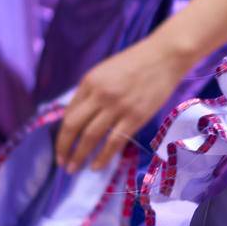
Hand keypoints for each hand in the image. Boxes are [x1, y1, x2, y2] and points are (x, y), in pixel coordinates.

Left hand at [55, 37, 188, 172]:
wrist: (165, 56)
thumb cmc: (136, 61)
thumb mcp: (105, 71)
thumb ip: (91, 91)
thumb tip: (80, 116)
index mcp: (90, 81)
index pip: (69, 112)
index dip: (62, 132)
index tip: (61, 146)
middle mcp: (100, 94)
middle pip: (74, 126)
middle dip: (64, 148)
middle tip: (61, 163)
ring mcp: (118, 107)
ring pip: (91, 137)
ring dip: (79, 156)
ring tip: (73, 169)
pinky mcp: (135, 117)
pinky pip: (114, 142)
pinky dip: (103, 157)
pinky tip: (96, 166)